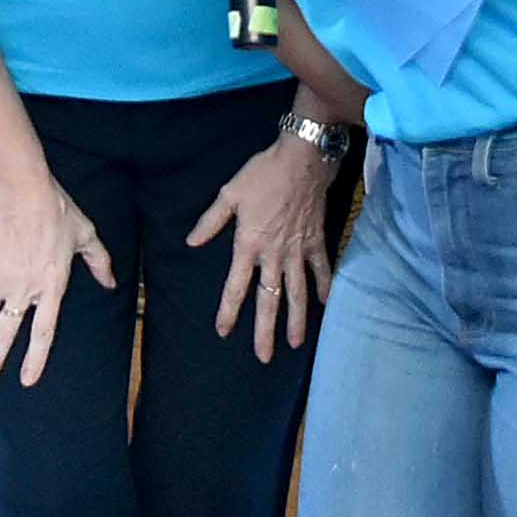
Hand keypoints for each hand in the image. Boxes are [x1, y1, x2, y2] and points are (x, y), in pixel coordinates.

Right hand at [0, 176, 120, 387]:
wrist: (23, 190)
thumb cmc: (57, 210)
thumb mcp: (86, 235)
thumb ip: (100, 262)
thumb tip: (111, 282)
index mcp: (51, 287)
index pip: (43, 332)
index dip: (35, 359)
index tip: (26, 381)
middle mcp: (24, 290)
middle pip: (6, 333)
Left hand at [193, 129, 340, 359]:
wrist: (301, 160)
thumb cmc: (262, 174)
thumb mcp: (229, 194)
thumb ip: (210, 222)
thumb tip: (191, 242)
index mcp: (248, 245)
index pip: (235, 286)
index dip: (229, 311)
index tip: (223, 331)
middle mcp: (273, 255)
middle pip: (269, 299)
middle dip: (265, 330)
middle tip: (263, 356)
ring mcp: (297, 251)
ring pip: (297, 293)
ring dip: (296, 319)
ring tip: (295, 343)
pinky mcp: (316, 242)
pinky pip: (322, 271)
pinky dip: (325, 288)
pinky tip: (325, 306)